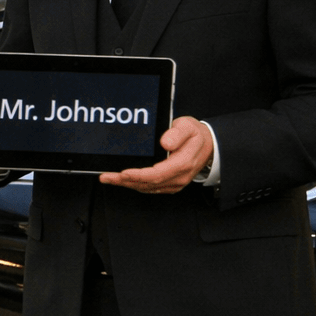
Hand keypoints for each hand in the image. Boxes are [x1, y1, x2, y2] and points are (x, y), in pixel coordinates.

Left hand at [98, 116, 212, 193]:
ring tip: (109, 178)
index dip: (139, 175)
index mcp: (183, 163)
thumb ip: (177, 134)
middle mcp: (179, 177)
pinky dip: (135, 185)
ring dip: (127, 184)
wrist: (208, 145)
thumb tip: (165, 143)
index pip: (157, 174)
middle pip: (149, 183)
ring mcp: (175, 183)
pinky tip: (123, 181)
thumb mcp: (188, 127)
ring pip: (148, 188)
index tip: (123, 172)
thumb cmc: (195, 135)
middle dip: (126, 181)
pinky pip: (151, 188)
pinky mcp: (170, 184)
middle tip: (107, 176)